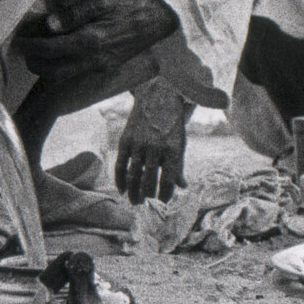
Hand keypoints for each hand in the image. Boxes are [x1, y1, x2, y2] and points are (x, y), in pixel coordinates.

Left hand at [15, 0, 179, 84]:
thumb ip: (74, 12)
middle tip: (23, 49)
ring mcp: (100, 67)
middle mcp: (94, 60)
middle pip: (53, 72)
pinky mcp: (105, 67)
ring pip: (63, 76)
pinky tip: (58, 50)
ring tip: (37, 50)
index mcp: (92, 41)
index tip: (18, 40)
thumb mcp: (102, 0)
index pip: (51, 50)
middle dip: (34, 63)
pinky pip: (76, 72)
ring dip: (46, 67)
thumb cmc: (130, 4)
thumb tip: (49, 23)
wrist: (160, 18)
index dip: (30, 46)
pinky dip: (61, 66)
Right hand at [115, 78, 192, 203]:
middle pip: (149, 180)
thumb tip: (182, 187)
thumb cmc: (172, 125)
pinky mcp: (126, 139)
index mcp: (173, 149)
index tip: (162, 204)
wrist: (159, 97)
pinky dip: (120, 179)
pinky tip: (122, 190)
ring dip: (133, 192)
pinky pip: (121, 164)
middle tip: (146, 206)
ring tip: (135, 202)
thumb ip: (179, 166)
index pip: (168, 180)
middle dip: (147, 196)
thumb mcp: (180, 144)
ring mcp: (139, 143)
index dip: (165, 195)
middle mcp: (155, 147)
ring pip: (134, 175)